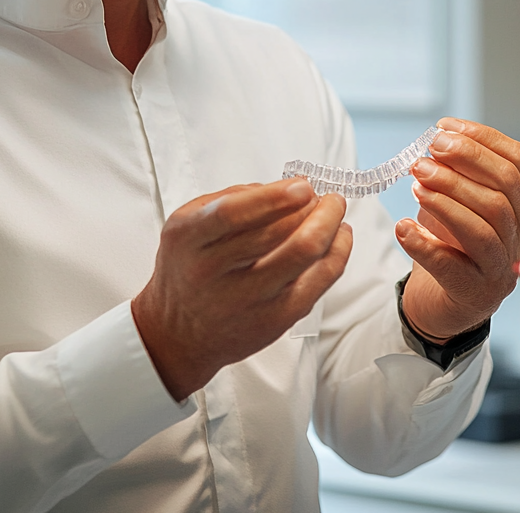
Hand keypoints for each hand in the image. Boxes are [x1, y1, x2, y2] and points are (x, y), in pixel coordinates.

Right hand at [131, 179, 351, 401]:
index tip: (303, 184)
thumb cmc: (189, 265)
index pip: (231, 214)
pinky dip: (338, 252)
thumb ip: (233, 197)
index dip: (273, 197)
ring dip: (329, 224)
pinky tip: (340, 235)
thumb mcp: (189, 222)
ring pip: (303, 256)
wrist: (179, 333)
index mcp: (189, 239)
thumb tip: (290, 186)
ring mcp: (246, 300)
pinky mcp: (275, 320)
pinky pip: (319, 282)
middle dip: (312, 206)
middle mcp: (213, 273)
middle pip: (276, 235)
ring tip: (334, 208)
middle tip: (322, 194)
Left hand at [396, 118, 519, 341]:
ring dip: (447, 196)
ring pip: (486, 226)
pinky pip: (452, 266)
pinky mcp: (477, 294)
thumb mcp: (463, 197)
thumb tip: (440, 137)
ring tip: (416, 181)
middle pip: (506, 190)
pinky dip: (424, 244)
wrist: (443, 298)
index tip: (445, 127)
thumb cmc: (455, 241)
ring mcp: (506, 268)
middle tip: (428, 152)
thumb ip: (459, 169)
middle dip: (465, 162)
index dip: (483, 138)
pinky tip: (403, 227)